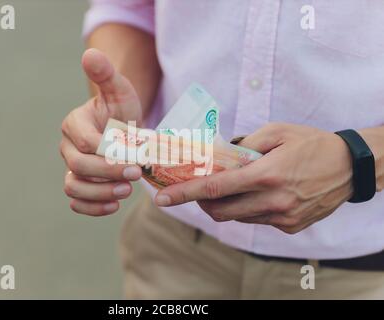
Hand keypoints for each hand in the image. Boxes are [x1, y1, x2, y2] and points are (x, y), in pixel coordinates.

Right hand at [60, 48, 142, 215]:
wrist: (123, 129)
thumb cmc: (121, 109)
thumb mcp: (119, 90)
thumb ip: (106, 74)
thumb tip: (91, 54)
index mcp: (74, 124)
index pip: (85, 142)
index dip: (110, 152)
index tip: (137, 155)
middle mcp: (68, 147)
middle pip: (79, 167)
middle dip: (108, 173)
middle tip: (136, 174)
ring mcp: (71, 168)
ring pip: (74, 188)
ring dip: (101, 193)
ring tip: (127, 190)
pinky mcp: (80, 184)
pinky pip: (76, 202)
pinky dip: (92, 208)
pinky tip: (114, 205)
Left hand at [155, 123, 353, 233]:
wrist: (351, 167)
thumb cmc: (312, 144)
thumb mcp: (277, 132)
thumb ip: (245, 145)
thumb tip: (220, 156)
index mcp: (266, 176)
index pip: (214, 189)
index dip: (184, 195)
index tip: (162, 200)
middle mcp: (272, 202)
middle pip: (219, 211)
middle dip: (200, 202)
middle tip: (195, 190)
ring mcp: (282, 218)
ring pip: (237, 218)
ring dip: (224, 204)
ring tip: (229, 186)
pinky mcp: (290, 226)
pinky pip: (256, 221)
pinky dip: (247, 209)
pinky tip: (255, 193)